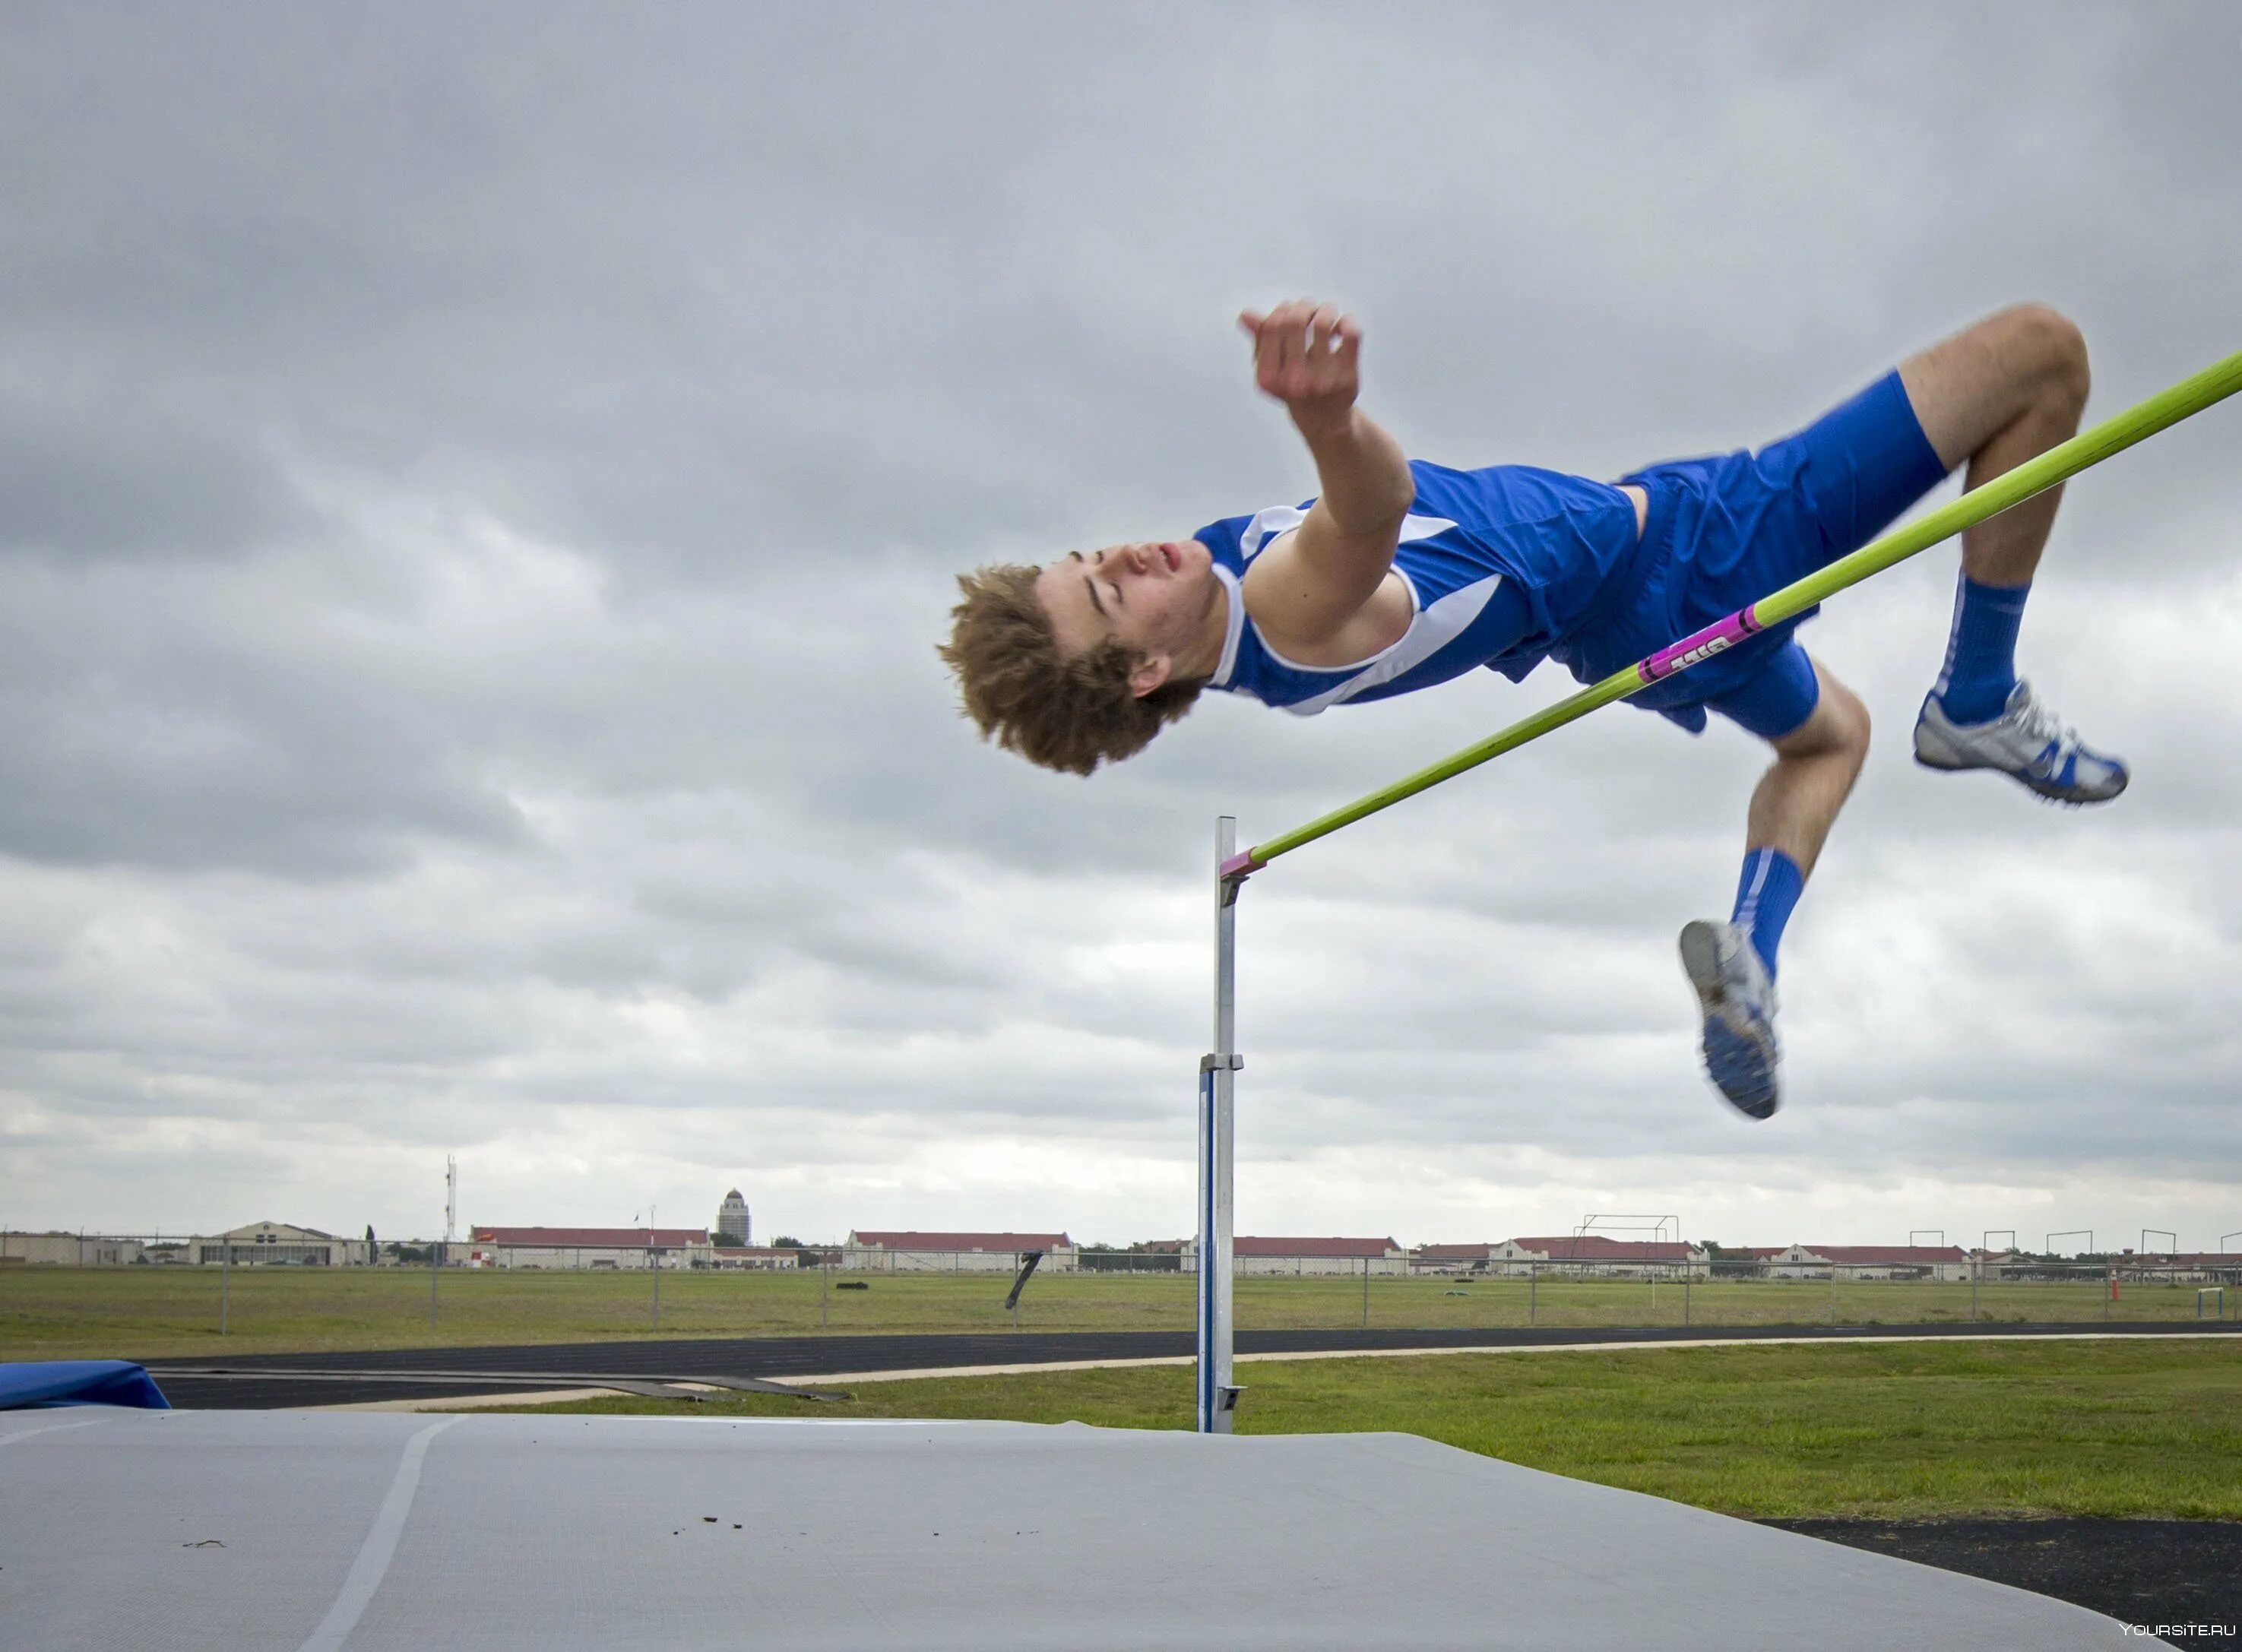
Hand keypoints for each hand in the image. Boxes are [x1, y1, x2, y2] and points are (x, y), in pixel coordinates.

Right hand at [1239, 299, 1360, 432]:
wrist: (1324, 420)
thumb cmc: (1295, 386)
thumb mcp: (1272, 367)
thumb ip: (1260, 340)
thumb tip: (1245, 315)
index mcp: (1268, 379)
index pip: (1272, 327)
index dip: (1282, 310)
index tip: (1290, 310)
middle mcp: (1294, 382)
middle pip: (1295, 321)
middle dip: (1303, 306)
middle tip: (1309, 308)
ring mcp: (1322, 381)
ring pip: (1324, 323)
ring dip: (1325, 310)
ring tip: (1326, 314)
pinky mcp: (1348, 377)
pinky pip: (1351, 333)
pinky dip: (1347, 321)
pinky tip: (1340, 328)